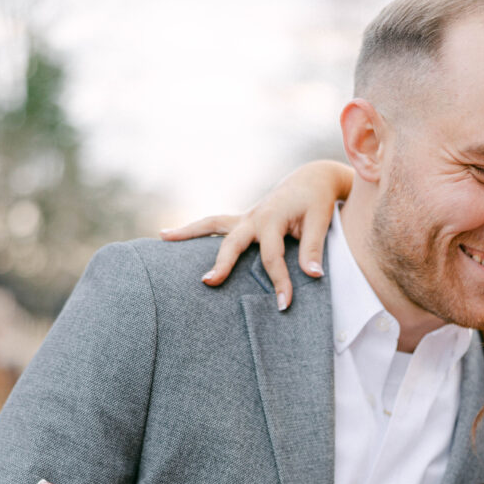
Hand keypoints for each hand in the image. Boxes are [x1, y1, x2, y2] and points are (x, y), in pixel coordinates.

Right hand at [160, 160, 352, 309]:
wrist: (312, 179)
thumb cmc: (317, 201)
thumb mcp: (320, 222)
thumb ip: (313, 249)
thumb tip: (314, 275)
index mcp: (273, 218)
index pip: (272, 256)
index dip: (279, 281)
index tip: (284, 304)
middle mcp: (253, 216)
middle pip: (231, 242)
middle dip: (221, 264)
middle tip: (209, 282)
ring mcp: (245, 217)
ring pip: (212, 224)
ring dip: (187, 232)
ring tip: (163, 238)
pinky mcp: (242, 221)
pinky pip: (214, 225)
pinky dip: (195, 230)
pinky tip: (171, 236)